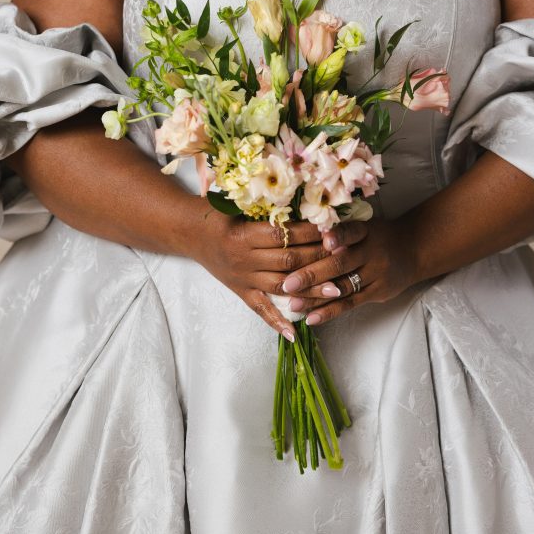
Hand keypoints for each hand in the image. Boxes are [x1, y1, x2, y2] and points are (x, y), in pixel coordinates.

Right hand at [186, 198, 336, 339]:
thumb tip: (305, 200)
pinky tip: (295, 334)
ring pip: (282, 287)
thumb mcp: (238, 203)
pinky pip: (261, 310)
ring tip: (337, 291)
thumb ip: (268, 206)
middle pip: (288, 261)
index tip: (333, 228)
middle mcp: (244, 259)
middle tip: (345, 256)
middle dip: (319, 258)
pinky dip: (277, 322)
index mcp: (244, 234)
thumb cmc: (216, 211)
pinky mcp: (240, 292)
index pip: (285, 234)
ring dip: (310, 290)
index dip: (310, 233)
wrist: (188, 231)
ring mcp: (243, 278)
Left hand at [278, 215, 419, 325]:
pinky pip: (351, 303)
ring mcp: (376, 273)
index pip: (350, 232)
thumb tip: (300, 234)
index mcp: (365, 231)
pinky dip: (330, 311)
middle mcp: (371, 252)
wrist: (413, 249)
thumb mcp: (363, 225)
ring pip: (343, 287)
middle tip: (287, 284)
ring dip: (316, 297)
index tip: (324, 241)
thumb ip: (339, 231)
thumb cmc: (377, 236)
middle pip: (340, 264)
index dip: (338, 236)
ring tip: (293, 304)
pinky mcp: (378, 292)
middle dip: (312, 274)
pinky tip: (311, 318)